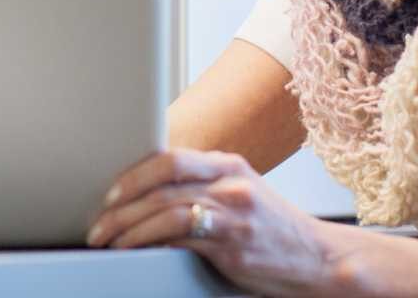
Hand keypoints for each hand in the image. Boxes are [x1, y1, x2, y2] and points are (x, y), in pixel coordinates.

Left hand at [87, 148, 344, 295]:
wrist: (319, 260)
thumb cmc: (274, 233)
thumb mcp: (242, 198)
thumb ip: (205, 190)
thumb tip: (150, 199)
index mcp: (229, 165)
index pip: (171, 156)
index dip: (134, 172)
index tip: (110, 191)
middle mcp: (231, 180)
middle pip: (163, 178)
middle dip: (122, 201)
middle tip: (98, 220)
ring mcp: (234, 209)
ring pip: (166, 205)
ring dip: (128, 224)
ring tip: (107, 239)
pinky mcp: (234, 240)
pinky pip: (181, 233)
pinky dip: (149, 240)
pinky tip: (135, 249)